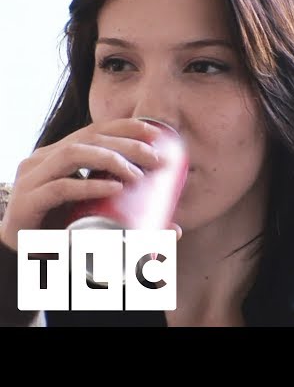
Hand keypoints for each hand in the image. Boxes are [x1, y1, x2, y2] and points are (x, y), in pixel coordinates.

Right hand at [0, 118, 164, 250]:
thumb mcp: (102, 219)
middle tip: (157, 160)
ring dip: (111, 160)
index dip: (127, 126)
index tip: (158, 134)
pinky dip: (90, 186)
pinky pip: (60, 187)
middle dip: (128, 145)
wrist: (25, 260)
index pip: (96, 130)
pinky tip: (114, 189)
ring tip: (138, 176)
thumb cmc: (66, 233)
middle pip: (90, 138)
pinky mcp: (27, 202)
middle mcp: (44, 159)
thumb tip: (176, 230)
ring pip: (74, 154)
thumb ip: (135, 222)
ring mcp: (32, 178)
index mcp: (60, 154)